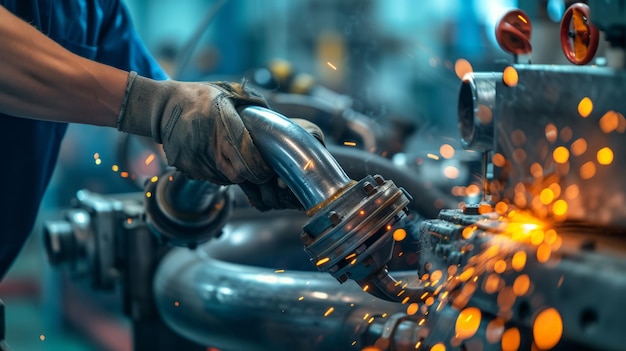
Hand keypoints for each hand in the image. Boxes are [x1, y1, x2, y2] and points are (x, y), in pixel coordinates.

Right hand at [116, 72, 324, 210]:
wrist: (162, 108)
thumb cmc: (199, 97)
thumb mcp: (228, 91)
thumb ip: (254, 101)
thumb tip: (275, 116)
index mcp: (223, 127)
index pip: (251, 162)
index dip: (263, 168)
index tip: (267, 165)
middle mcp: (210, 147)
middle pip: (241, 176)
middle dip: (252, 174)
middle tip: (255, 165)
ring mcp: (196, 161)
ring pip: (227, 179)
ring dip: (235, 172)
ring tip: (232, 154)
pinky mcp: (186, 169)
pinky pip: (210, 178)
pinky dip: (218, 171)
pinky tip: (216, 155)